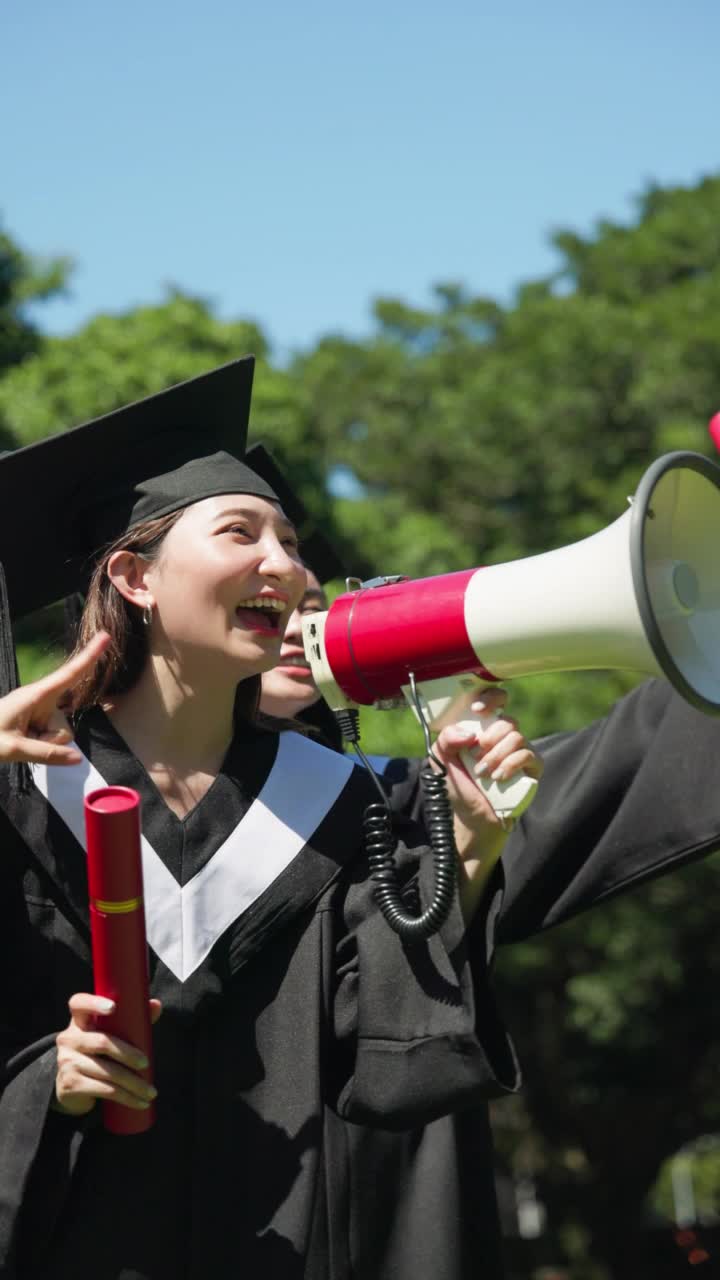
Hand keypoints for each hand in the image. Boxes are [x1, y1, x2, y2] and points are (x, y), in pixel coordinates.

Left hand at [0, 632, 109, 765]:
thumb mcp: (13, 749)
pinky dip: (40, 744)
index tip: (105, 635)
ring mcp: (38, 712)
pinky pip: (52, 739)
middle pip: (64, 725)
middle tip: (22, 742)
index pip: (69, 674)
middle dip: (50, 740)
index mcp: (35, 696)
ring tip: (18, 742)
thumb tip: (77, 758)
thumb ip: (46, 754)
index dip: (89, 656)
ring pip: (60, 735)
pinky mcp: (36, 721)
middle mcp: (40, 701)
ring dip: (42, 744)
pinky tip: (22, 743)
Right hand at [54, 993, 161, 1115]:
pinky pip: (103, 1090)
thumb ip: (132, 1019)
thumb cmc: (98, 1053)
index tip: (113, 1007)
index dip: (94, 1003)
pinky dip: (125, 1098)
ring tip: (151, 1091)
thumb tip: (156, 1004)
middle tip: (147, 1063)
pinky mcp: (70, 1084)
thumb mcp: (109, 1035)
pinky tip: (139, 1103)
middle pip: (102, 1042)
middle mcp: (68, 1039)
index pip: (78, 1004)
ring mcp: (67, 1062)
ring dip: (133, 1083)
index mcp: (79, 1021)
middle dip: (129, 1054)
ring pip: (106, 1071)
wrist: (71, 1086)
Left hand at [433, 687, 542, 859]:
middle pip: (507, 720)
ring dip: (497, 755)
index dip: (491, 698)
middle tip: (476, 755)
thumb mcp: (441, 760)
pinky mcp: (532, 768)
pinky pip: (528, 755)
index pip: (496, 700)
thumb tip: (469, 733)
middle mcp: (504, 736)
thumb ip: (446, 740)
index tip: (477, 710)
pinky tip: (498, 778)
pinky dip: (511, 764)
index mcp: (484, 728)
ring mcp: (520, 751)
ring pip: (517, 736)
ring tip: (484, 773)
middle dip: (489, 737)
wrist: (472, 817)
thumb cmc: (458, 785)